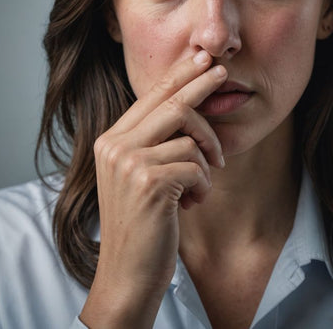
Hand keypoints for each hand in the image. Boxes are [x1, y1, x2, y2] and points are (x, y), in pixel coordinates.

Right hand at [79, 51, 226, 327]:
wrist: (127, 272)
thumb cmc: (142, 222)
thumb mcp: (139, 175)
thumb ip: (153, 142)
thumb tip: (187, 107)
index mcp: (111, 140)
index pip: (149, 98)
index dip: (177, 76)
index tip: (199, 60)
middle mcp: (115, 145)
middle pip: (171, 104)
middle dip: (201, 86)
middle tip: (222, 71)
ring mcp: (129, 162)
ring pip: (189, 139)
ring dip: (206, 163)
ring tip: (200, 186)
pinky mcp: (149, 182)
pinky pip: (197, 167)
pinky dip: (203, 186)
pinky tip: (190, 204)